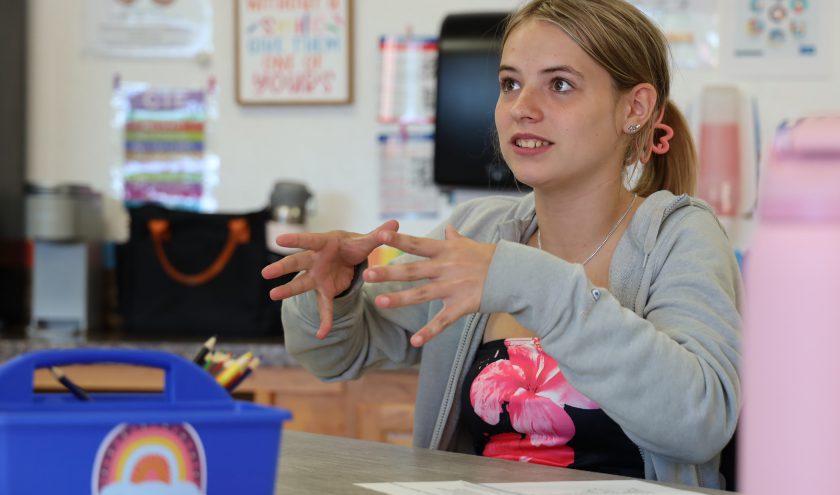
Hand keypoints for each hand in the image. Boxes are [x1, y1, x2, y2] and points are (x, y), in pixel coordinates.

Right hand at [261, 220, 399, 338]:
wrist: (348, 257)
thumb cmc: (352, 245)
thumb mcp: (366, 240)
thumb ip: (379, 234)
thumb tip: (396, 223)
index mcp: (325, 243)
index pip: (309, 240)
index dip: (296, 240)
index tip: (279, 239)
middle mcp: (316, 260)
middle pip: (297, 263)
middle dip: (283, 267)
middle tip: (266, 273)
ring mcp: (317, 276)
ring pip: (300, 283)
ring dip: (287, 290)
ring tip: (272, 295)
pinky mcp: (324, 290)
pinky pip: (323, 307)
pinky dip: (324, 320)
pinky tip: (322, 334)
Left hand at [362, 225, 494, 346]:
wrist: (514, 274)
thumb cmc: (490, 258)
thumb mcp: (470, 245)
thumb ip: (455, 239)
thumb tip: (448, 229)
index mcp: (445, 251)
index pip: (417, 244)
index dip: (398, 240)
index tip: (379, 236)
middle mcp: (446, 268)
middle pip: (413, 270)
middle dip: (389, 272)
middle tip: (367, 274)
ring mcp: (453, 287)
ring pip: (422, 294)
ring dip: (399, 299)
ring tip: (379, 303)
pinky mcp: (462, 305)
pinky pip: (443, 320)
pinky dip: (429, 332)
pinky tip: (414, 341)